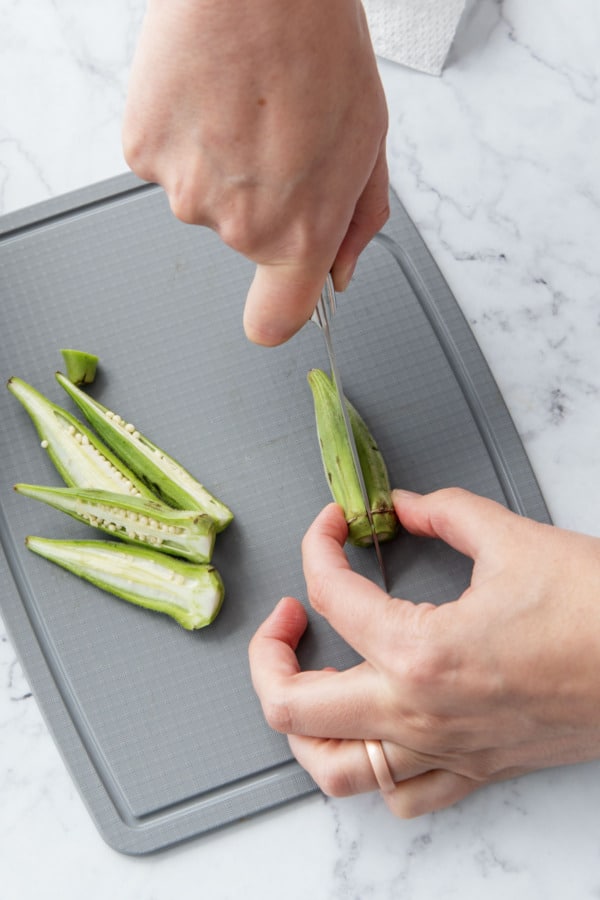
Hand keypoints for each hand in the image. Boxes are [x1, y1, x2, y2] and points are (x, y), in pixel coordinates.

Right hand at [123, 0, 388, 345]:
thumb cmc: (318, 42)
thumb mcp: (368, 139)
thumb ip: (355, 221)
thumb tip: (336, 270)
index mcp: (299, 233)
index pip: (275, 320)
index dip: (277, 313)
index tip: (279, 298)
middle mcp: (238, 227)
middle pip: (246, 240)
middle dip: (264, 196)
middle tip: (279, 131)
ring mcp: (183, 192)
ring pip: (205, 196)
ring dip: (223, 159)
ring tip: (243, 100)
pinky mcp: (143, 153)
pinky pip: (167, 161)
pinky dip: (185, 133)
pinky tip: (207, 93)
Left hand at [249, 488, 599, 817]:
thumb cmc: (595, 610)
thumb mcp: (511, 537)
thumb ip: (441, 510)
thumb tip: (401, 505)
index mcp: (419, 651)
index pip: (331, 596)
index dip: (318, 547)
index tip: (333, 527)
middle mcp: (419, 714)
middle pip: (292, 707)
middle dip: (269, 653)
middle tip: (289, 615)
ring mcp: (445, 751)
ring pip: (334, 770)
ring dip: (307, 724)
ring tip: (316, 678)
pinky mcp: (476, 768)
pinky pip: (400, 796)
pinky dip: (370, 766)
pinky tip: (376, 729)